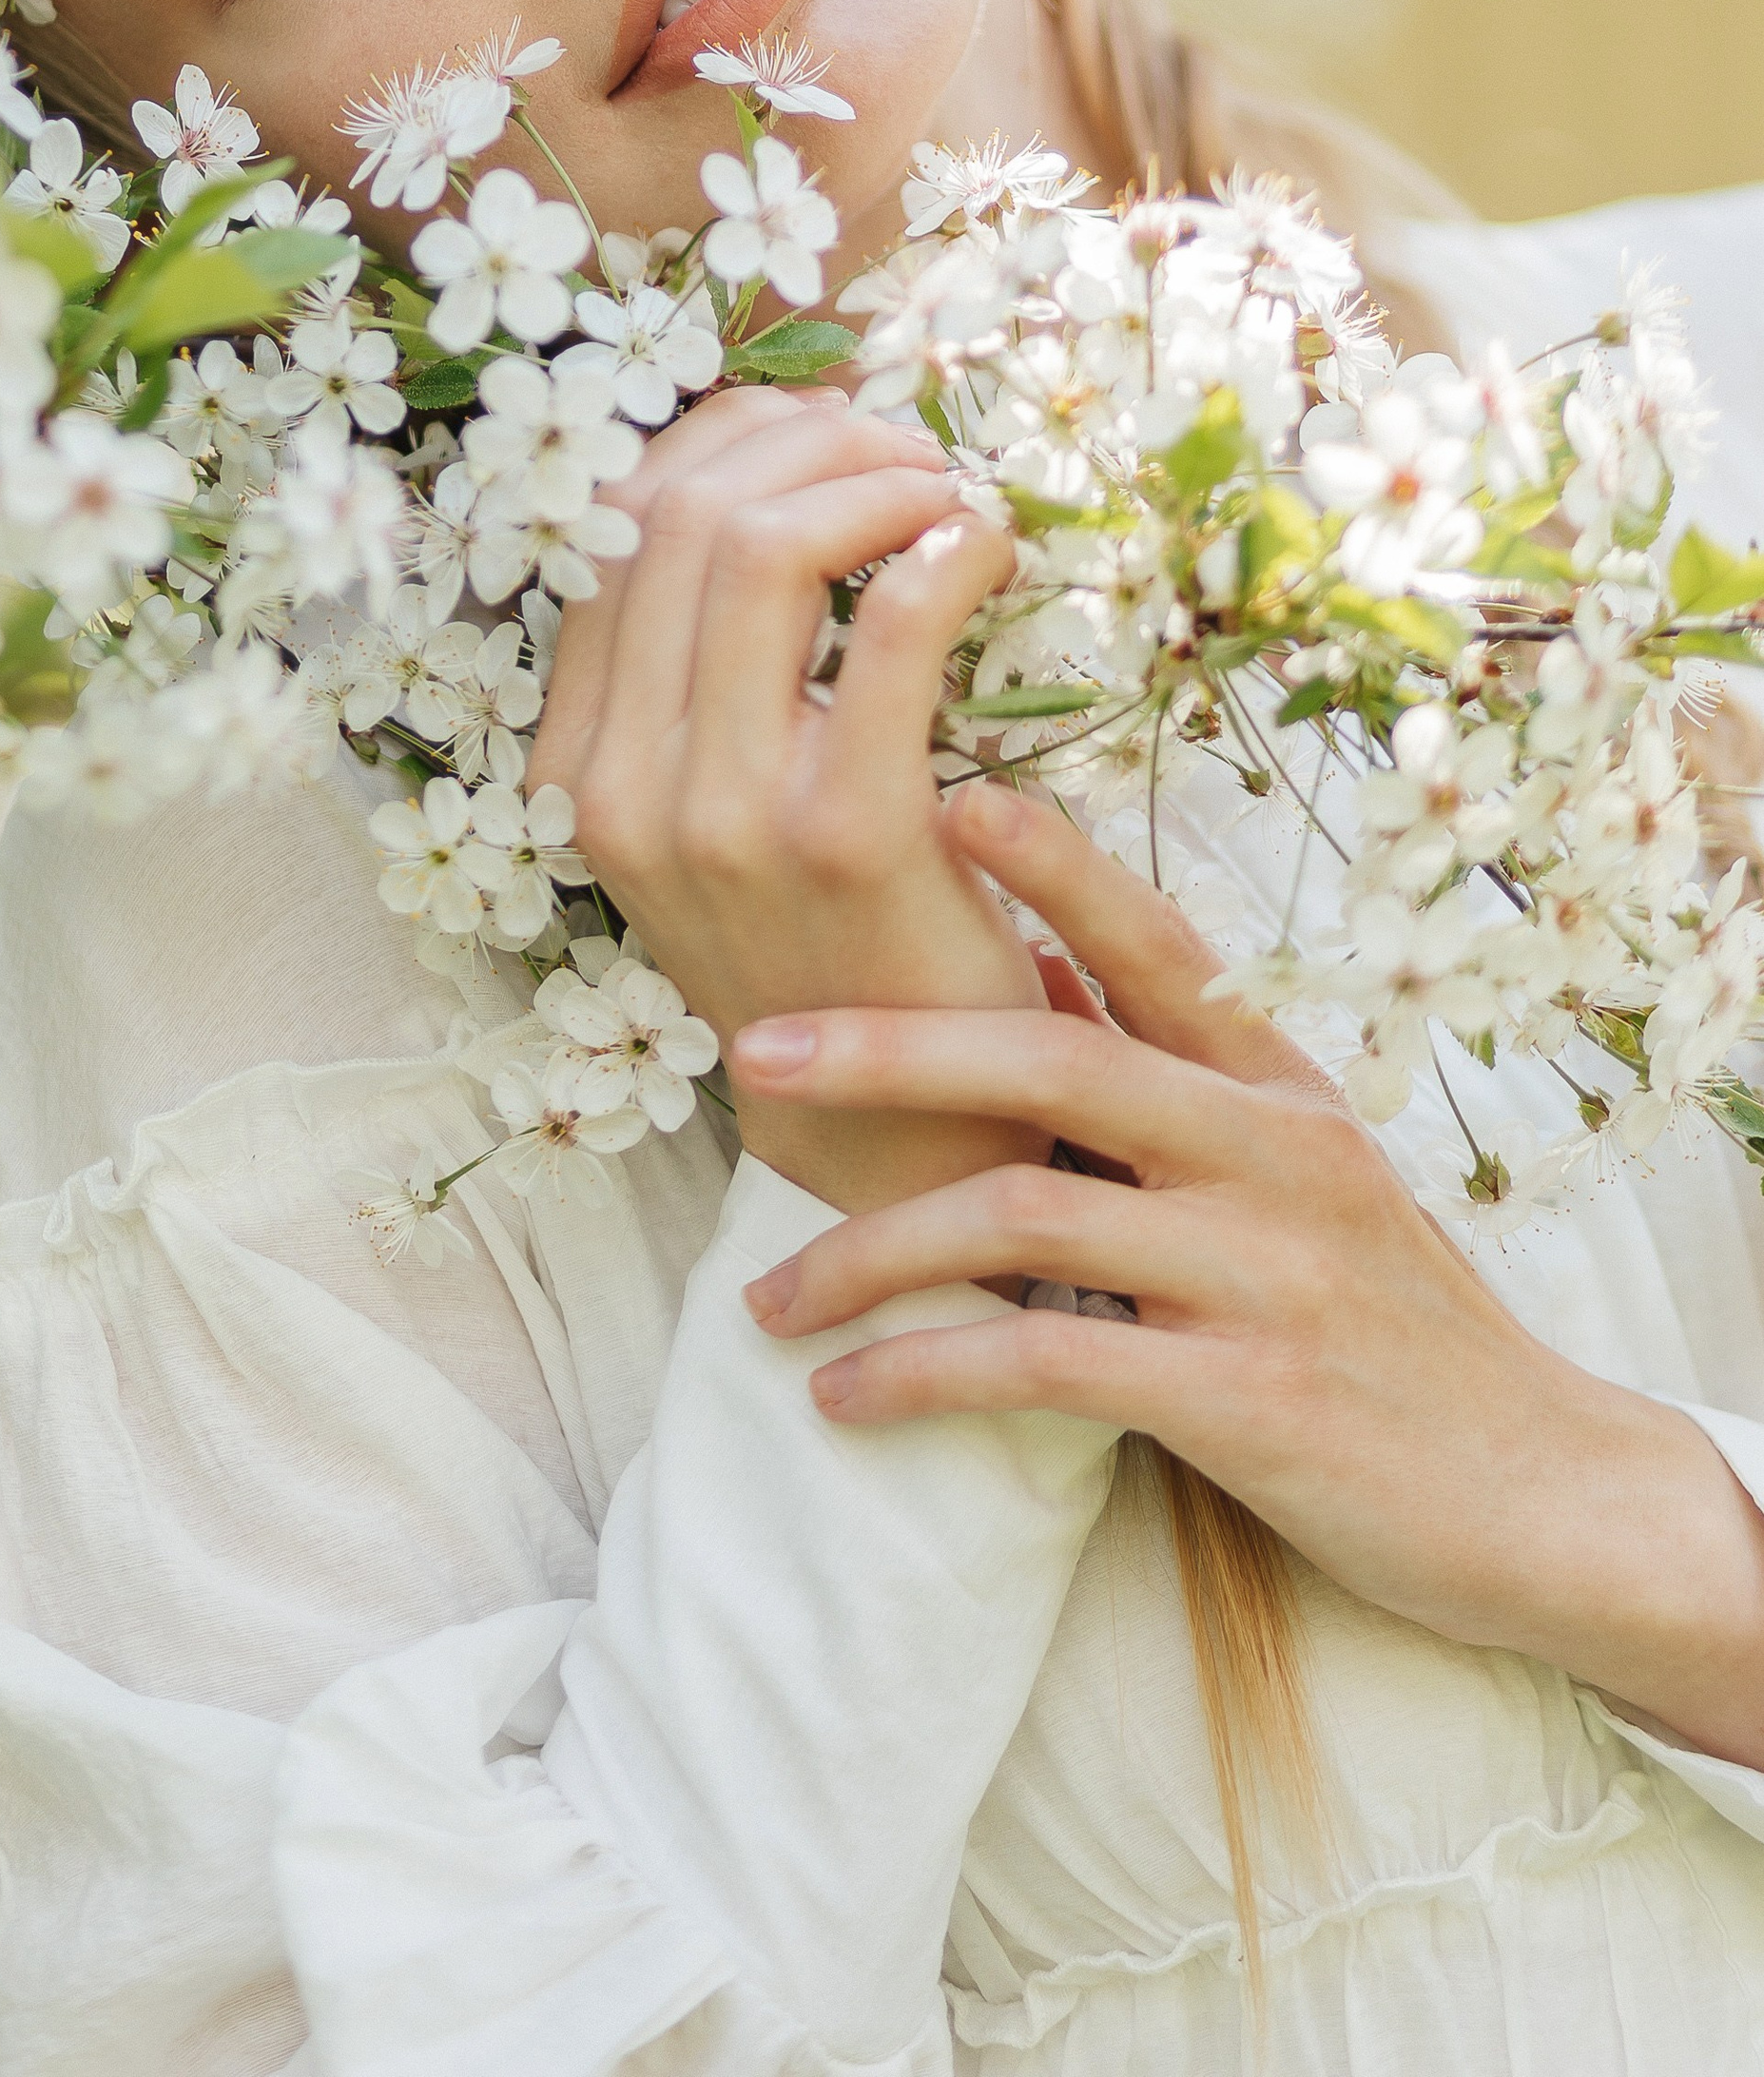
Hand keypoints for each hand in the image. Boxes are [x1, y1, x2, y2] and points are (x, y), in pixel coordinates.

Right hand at [530, 386, 1048, 1213]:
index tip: (818, 430)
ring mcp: (727, 813)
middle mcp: (626, 785)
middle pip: (683, 514)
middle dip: (806, 440)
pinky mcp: (848, 834)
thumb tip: (760, 474)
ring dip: (876, 479)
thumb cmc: (824, 942)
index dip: (722, 441)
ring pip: (767, 546)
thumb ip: (701, 673)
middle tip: (902, 448)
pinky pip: (889, 628)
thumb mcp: (706, 812)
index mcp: (578, 764)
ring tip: (945, 492)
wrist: (899, 1127)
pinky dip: (946, 552)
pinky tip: (986, 549)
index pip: (614, 529)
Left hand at [732, 776, 1763, 1771]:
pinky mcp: (1250, 1400)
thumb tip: (1024, 969)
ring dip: (873, 1255)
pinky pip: (1047, 1365)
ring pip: (1025, 1216)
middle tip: (755, 1048)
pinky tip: (847, 1396)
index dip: (1056, 867)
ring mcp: (1264, 1273)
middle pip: (1053, 1061)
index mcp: (1278, 1088)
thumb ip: (1172, 1083)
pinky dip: (928, 1374)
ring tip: (771, 1300)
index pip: (1157, 947)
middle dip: (888, 1051)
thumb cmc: (1387, 1325)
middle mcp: (1274, 1155)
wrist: (1540, 1498)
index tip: (949, 797)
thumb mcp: (1302, 1174)